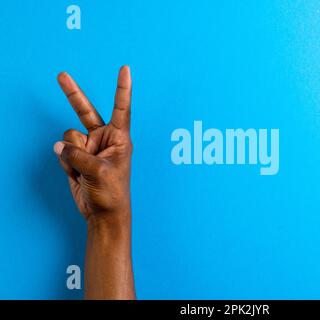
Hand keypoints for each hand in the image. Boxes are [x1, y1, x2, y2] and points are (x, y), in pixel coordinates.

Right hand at [53, 66, 132, 224]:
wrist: (102, 213)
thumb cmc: (112, 193)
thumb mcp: (98, 172)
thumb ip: (77, 155)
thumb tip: (60, 145)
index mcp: (119, 138)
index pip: (121, 108)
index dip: (122, 88)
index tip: (125, 69)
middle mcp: (104, 138)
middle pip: (85, 111)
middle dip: (73, 93)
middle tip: (61, 75)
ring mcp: (88, 147)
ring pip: (68, 137)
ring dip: (71, 154)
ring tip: (83, 170)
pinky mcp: (76, 156)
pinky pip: (62, 151)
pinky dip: (66, 164)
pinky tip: (77, 175)